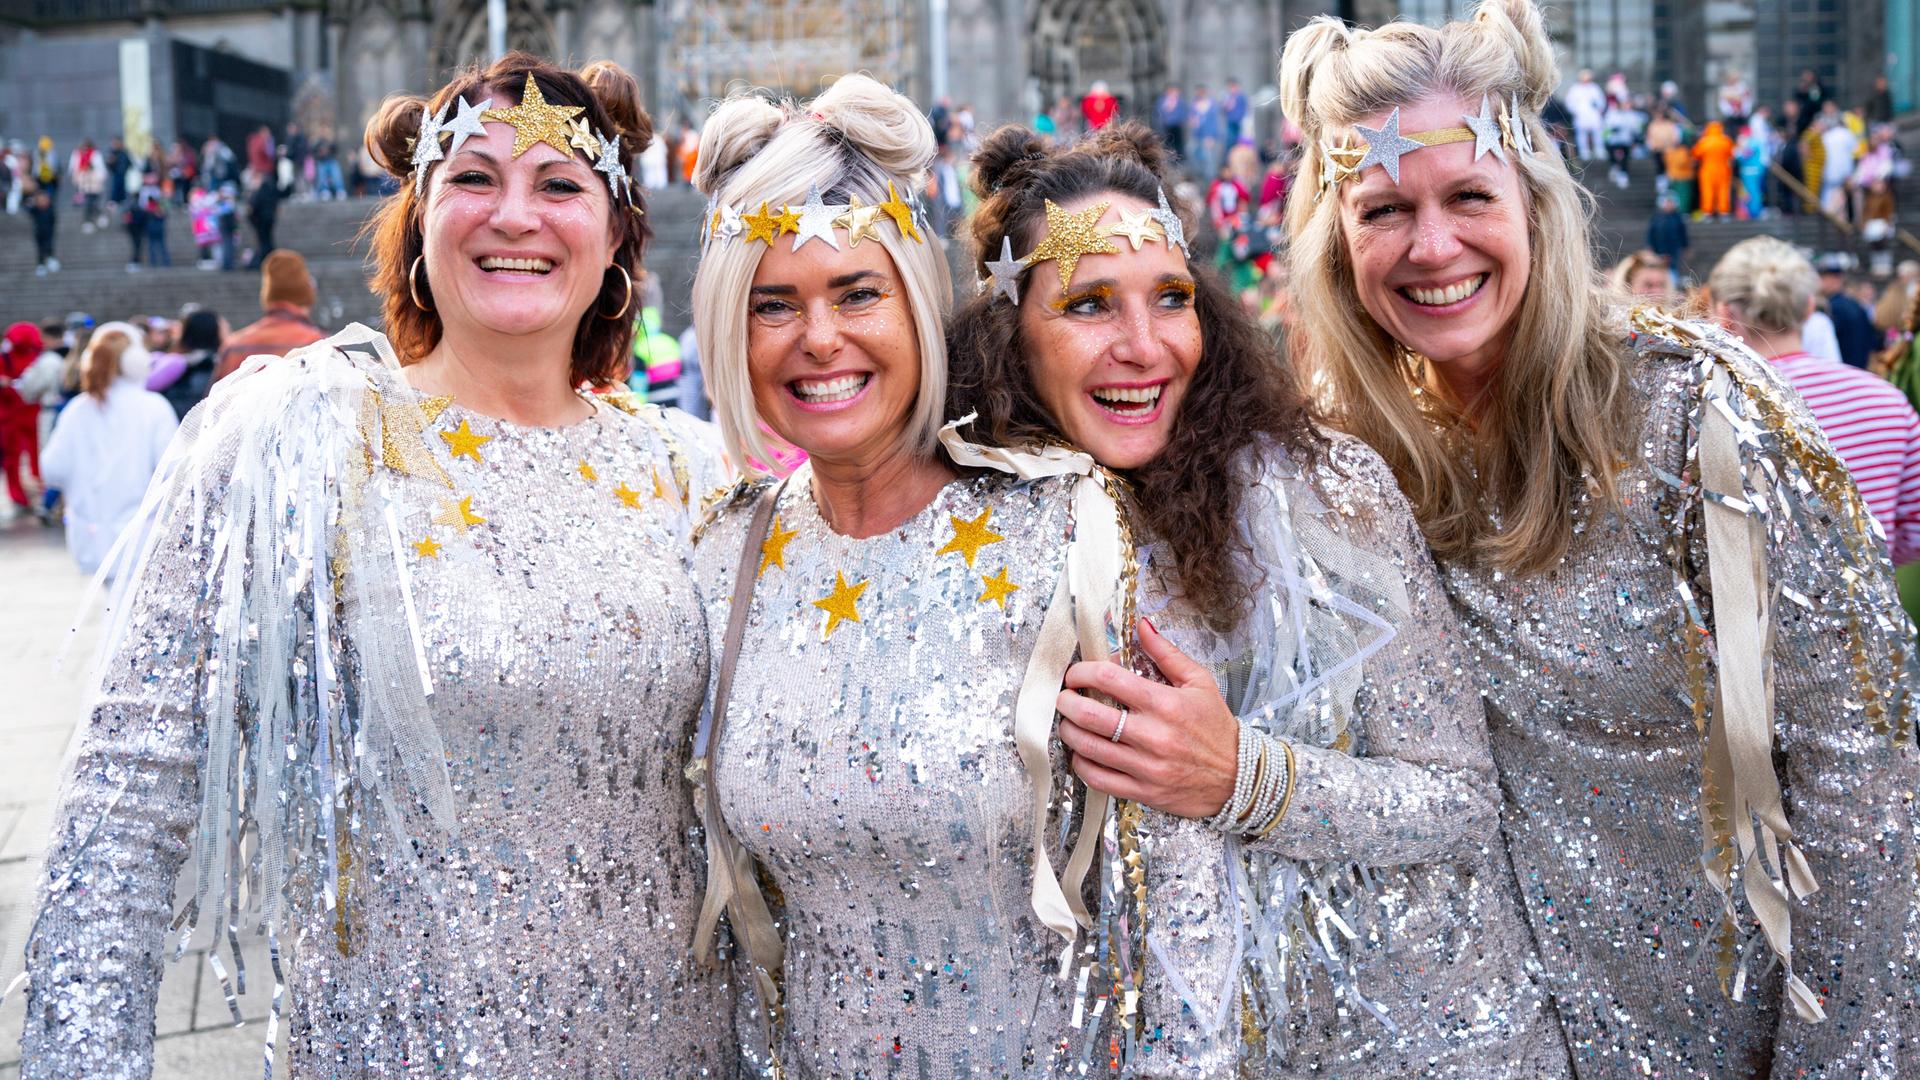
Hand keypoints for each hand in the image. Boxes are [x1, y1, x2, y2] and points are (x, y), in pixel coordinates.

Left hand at [1054, 616, 1239, 819]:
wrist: (1238, 777)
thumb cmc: (1217, 728)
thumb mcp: (1199, 683)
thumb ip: (1166, 653)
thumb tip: (1141, 626)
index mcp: (1165, 703)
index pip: (1107, 679)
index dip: (1081, 672)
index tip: (1075, 674)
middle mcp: (1153, 735)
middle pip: (1090, 715)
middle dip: (1067, 702)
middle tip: (1064, 697)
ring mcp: (1147, 766)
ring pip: (1088, 748)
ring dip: (1068, 732)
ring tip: (1069, 723)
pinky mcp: (1143, 791)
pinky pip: (1098, 779)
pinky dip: (1081, 764)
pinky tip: (1082, 754)